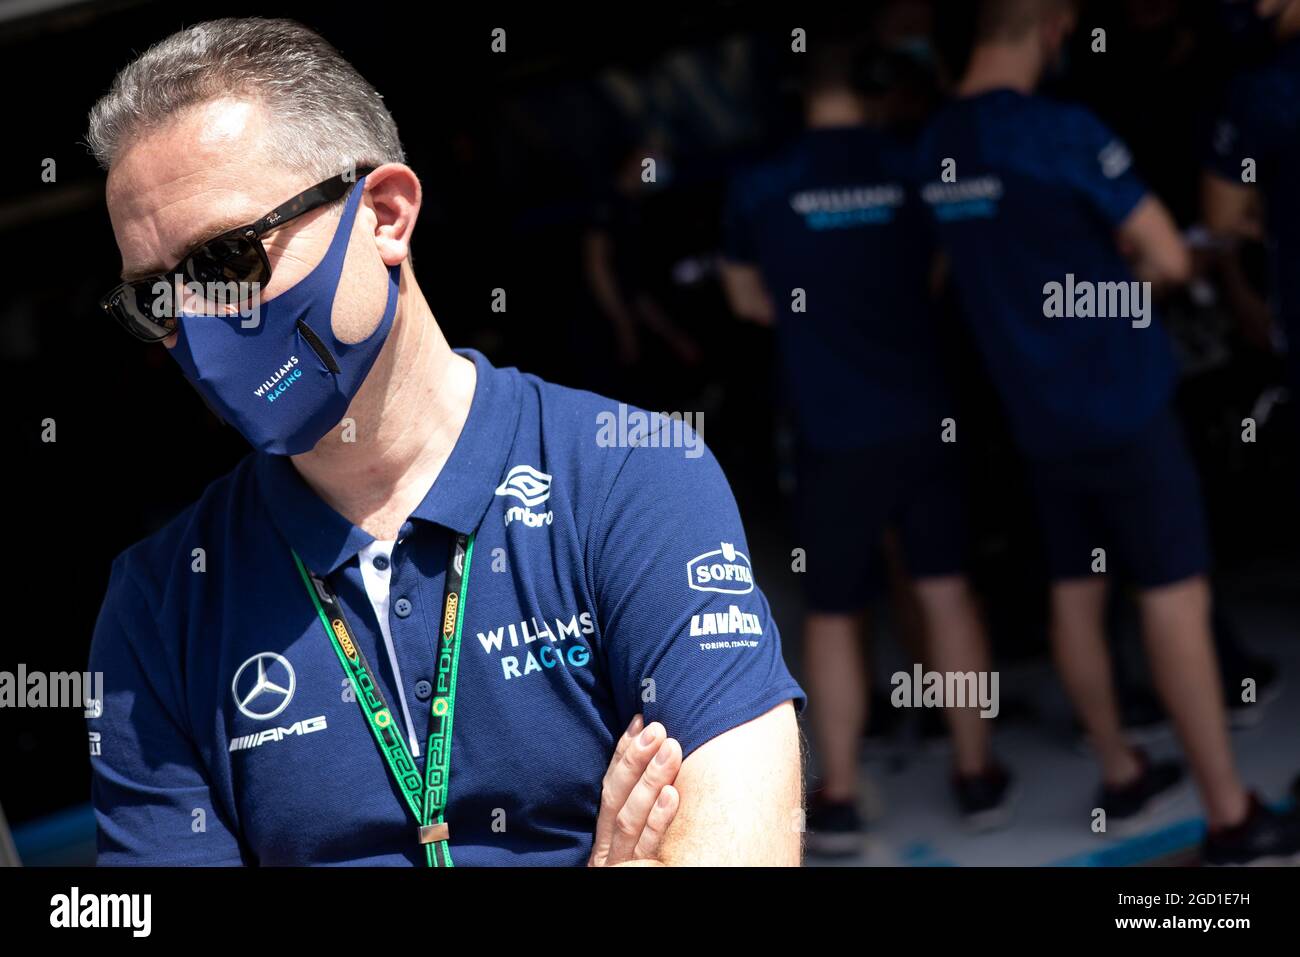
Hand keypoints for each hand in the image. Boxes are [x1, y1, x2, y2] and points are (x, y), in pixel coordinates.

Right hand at [588, 714, 681, 865]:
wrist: (628, 907)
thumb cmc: (643, 859)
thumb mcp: (635, 832)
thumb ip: (638, 799)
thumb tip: (652, 746)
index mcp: (606, 831)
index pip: (611, 785)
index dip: (623, 752)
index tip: (640, 720)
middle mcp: (608, 846)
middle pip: (616, 798)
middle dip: (636, 760)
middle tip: (657, 729)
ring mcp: (622, 862)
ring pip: (630, 818)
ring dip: (650, 781)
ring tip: (670, 749)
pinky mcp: (637, 874)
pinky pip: (649, 849)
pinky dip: (659, 821)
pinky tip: (672, 795)